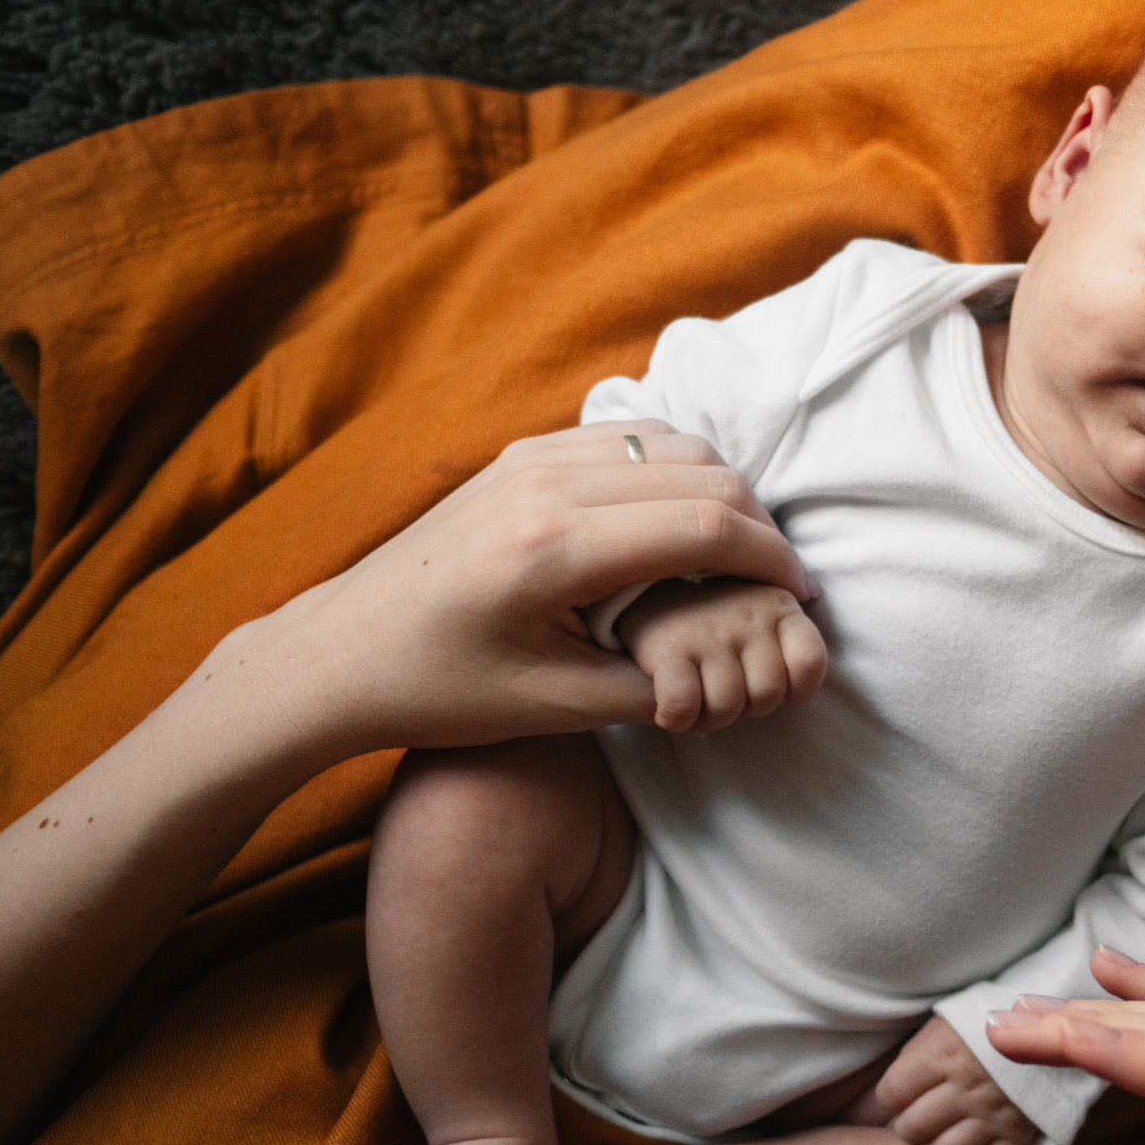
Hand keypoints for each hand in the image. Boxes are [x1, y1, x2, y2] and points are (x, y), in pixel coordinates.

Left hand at [251, 420, 813, 757]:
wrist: (342, 652)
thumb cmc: (441, 692)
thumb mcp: (555, 707)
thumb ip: (652, 682)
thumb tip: (730, 660)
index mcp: (554, 551)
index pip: (702, 527)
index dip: (769, 560)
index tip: (802, 593)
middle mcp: (544, 485)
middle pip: (699, 473)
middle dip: (758, 524)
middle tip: (780, 576)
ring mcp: (529, 459)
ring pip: (670, 442)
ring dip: (721, 489)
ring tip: (738, 550)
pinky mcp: (520, 454)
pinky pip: (628, 437)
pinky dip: (675, 469)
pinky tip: (684, 520)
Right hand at [616, 577, 827, 733]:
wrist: (643, 590)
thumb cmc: (715, 622)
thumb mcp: (761, 619)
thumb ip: (789, 646)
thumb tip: (800, 690)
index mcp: (779, 605)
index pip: (810, 663)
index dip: (795, 689)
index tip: (771, 683)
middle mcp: (747, 612)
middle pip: (768, 695)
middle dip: (747, 707)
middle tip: (725, 689)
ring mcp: (708, 630)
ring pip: (727, 707)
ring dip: (709, 717)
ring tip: (698, 697)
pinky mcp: (667, 648)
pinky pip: (684, 706)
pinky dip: (677, 718)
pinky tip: (669, 708)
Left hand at [849, 1016, 1038, 1144]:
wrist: (1047, 1028)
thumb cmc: (982, 1027)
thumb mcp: (946, 1024)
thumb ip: (915, 1057)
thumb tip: (880, 1100)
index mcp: (944, 1052)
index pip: (892, 1093)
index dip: (888, 1099)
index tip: (899, 1095)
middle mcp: (968, 1085)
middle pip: (913, 1128)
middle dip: (906, 1128)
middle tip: (915, 1119)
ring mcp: (994, 1112)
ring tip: (937, 1136)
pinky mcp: (1018, 1134)